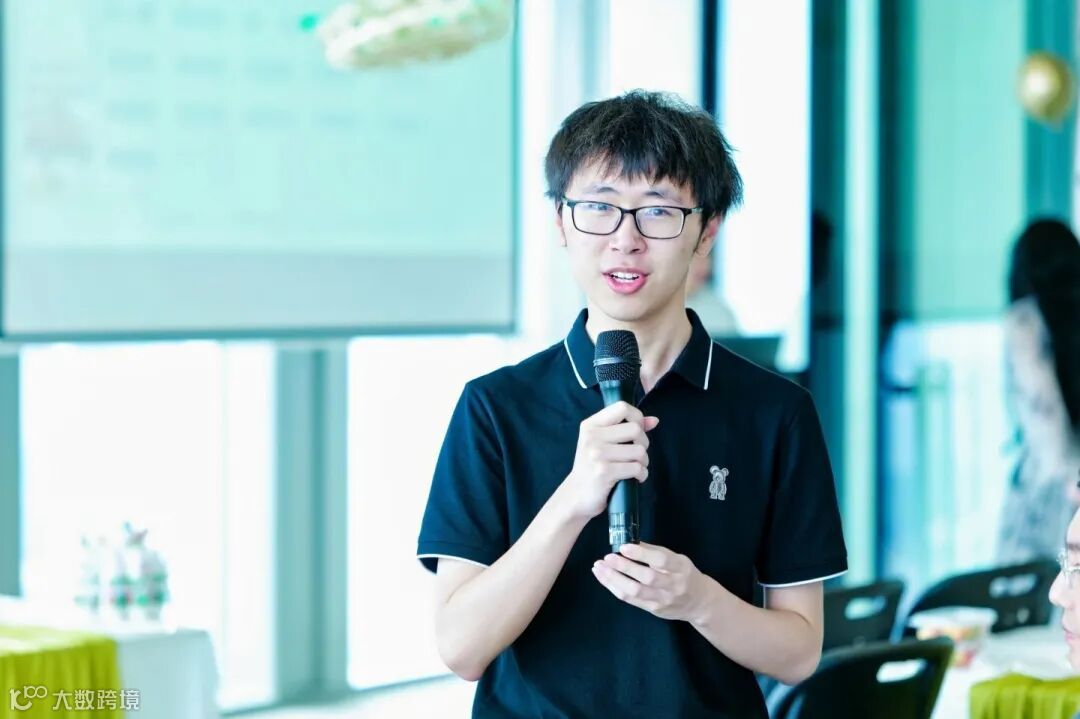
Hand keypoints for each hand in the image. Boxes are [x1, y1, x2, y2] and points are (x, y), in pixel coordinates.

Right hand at [557, 401, 658, 520]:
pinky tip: (635, 478)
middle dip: (643, 443)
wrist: (576, 496)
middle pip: (635, 429)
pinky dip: (642, 474)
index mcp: (591, 425)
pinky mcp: (604, 472)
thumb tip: (654, 420)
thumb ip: (626, 428)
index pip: (622, 407)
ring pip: (639, 450)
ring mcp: (597, 454)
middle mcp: (592, 437)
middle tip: (636, 454)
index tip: (637, 431)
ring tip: (635, 467)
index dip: (637, 417)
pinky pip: (637, 468)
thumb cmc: (592, 467)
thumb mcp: (603, 443)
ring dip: (644, 461)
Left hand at [591, 541, 711, 622]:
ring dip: (613, 579)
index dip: (641, 554)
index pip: (660, 560)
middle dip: (623, 567)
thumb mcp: (677, 559)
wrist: (699, 602)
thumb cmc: (684, 574)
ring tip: (598, 568)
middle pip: (646, 578)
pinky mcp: (653, 610)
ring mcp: (663, 600)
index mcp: (680, 567)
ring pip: (635, 592)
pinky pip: (631, 600)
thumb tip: (629, 542)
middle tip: (606, 558)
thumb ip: (655, 552)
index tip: (623, 547)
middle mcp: (673, 585)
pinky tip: (604, 578)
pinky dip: (615, 588)